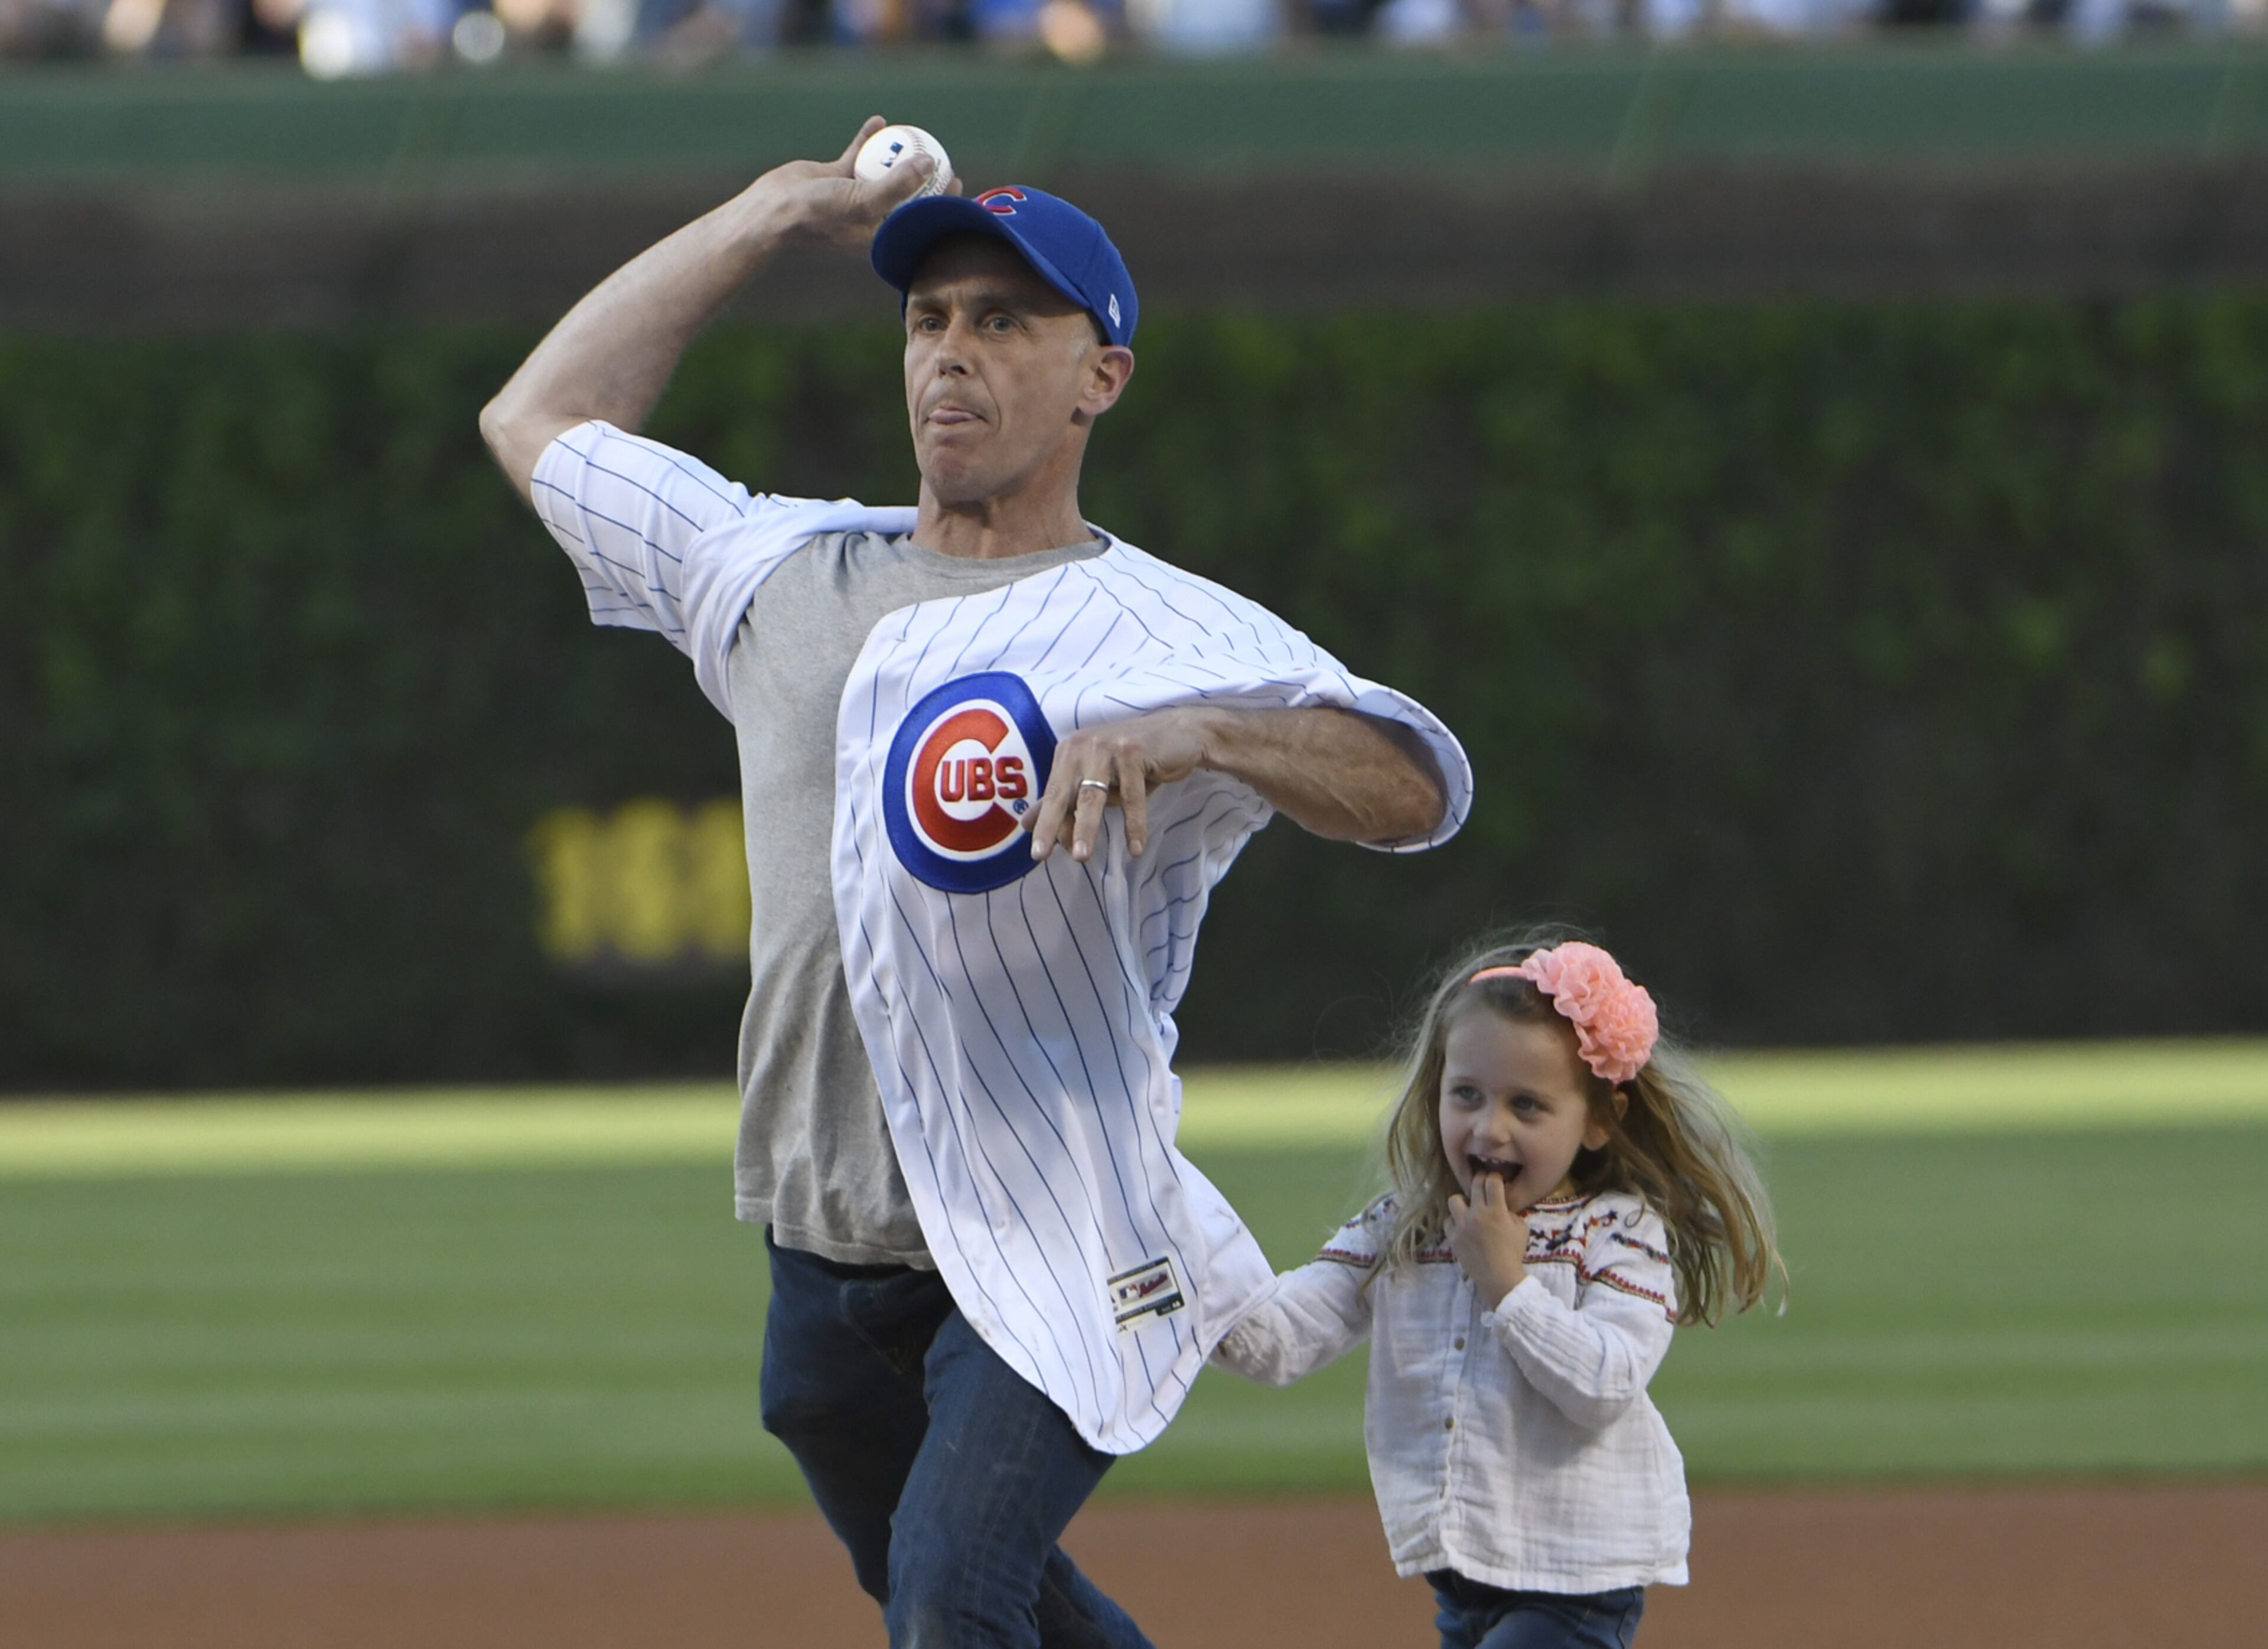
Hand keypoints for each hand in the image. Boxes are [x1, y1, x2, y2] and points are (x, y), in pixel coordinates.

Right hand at [748, 116, 960, 251]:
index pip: (918, 217)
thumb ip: (899, 185)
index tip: (956, 182)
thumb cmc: (822, 215)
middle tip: (943, 158)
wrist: (775, 209)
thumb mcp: (865, 202)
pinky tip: (879, 121)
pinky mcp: (836, 177)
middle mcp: (869, 216)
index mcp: (880, 233)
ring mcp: (853, 195)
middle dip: (926, 178)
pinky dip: (868, 138)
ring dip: (898, 155)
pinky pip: (858, 154)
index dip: (940, 201)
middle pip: (906, 194)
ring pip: (883, 172)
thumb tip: (931, 163)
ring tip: (917, 138)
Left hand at [1026, 708, 1215, 862]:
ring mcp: (1107, 747)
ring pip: (1093, 795)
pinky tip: (1136, 848)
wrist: (1179, 734)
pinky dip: (1134, 824)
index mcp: (1068, 752)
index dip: (1045, 824)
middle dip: (1052, 826)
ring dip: (1087, 828)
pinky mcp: (1133, 751)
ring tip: (1081, 857)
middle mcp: (1082, 746)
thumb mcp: (1097, 779)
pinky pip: (1132, 796)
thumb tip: (1027, 823)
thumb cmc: (1134, 762)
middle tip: (1040, 855)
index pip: (1053, 794)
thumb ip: (1065, 798)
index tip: (1039, 854)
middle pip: (1064, 793)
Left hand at [1445, 1174, 1529, 1310]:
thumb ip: (1511, 1213)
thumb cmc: (1514, 1253)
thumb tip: (1501, 1206)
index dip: (1494, 1176)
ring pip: (1454, 1199)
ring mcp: (1462, 1225)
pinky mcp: (1453, 1237)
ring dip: (1463, 1201)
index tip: (1495, 1178)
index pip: (1492, 1181)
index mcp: (1496, 1210)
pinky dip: (1455, 1221)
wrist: (1498, 1277)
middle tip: (1482, 1184)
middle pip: (1474, 1185)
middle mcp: (1477, 1214)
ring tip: (1469, 1208)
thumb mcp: (1521, 1229)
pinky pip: (1448, 1221)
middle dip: (1479, 1180)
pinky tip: (1462, 1226)